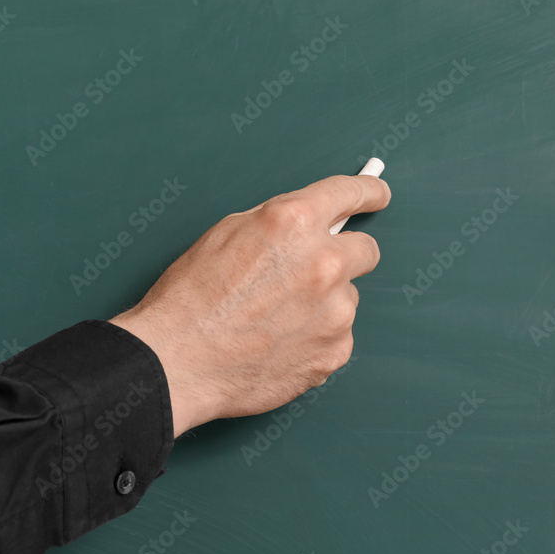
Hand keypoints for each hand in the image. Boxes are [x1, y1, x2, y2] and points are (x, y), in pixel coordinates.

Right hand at [110, 174, 390, 437]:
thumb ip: (280, 224)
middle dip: (344, 256)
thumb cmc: (191, 298)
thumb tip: (310, 226)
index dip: (368, 192)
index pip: (351, 193)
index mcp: (294, 223)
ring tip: (276, 319)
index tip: (377, 194)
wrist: (177, 361)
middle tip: (313, 273)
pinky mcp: (335, 352)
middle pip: (366, 251)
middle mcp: (324, 263)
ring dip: (324, 303)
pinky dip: (317, 338)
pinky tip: (280, 343)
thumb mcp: (228, 232)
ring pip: (346, 298)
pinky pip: (338, 336)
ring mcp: (335, 312)